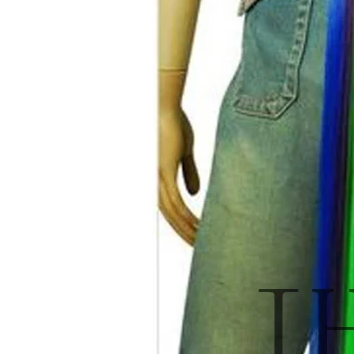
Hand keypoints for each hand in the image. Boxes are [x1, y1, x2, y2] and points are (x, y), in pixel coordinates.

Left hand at [158, 106, 199, 244]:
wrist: (165, 106)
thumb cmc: (173, 123)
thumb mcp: (184, 152)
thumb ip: (189, 173)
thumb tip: (194, 194)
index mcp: (158, 177)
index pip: (169, 207)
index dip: (180, 223)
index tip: (194, 235)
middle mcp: (153, 181)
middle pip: (167, 215)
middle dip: (182, 232)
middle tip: (197, 247)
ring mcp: (156, 178)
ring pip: (171, 213)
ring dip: (186, 229)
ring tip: (201, 241)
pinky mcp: (163, 173)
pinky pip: (175, 202)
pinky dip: (186, 216)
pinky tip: (197, 226)